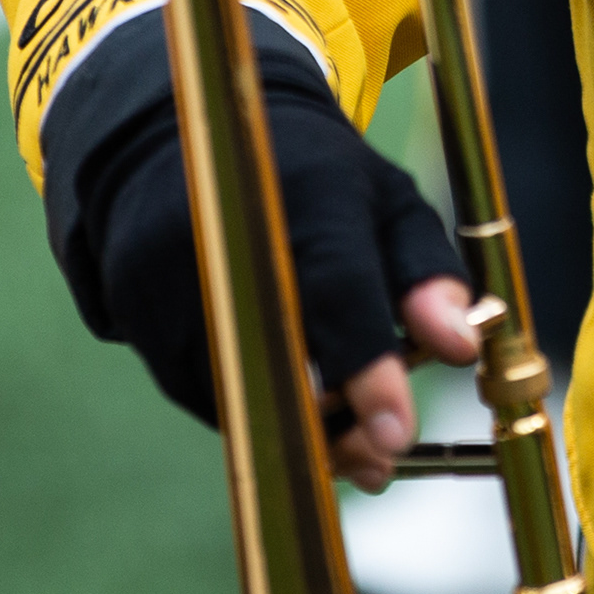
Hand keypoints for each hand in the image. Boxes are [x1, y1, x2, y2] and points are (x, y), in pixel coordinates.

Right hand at [75, 34, 475, 484]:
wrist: (178, 137)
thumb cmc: (309, 177)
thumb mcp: (384, 202)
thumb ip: (428, 274)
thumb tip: (462, 349)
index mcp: (304, 192)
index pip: (336, 290)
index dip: (367, 367)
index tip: (398, 432)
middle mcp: (224, 230)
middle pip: (281, 357)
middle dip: (337, 424)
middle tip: (382, 456)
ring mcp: (165, 272)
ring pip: (235, 385)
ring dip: (293, 428)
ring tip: (346, 440)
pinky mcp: (132, 309)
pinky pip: (197, 387)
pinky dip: (246, 406)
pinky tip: (284, 404)